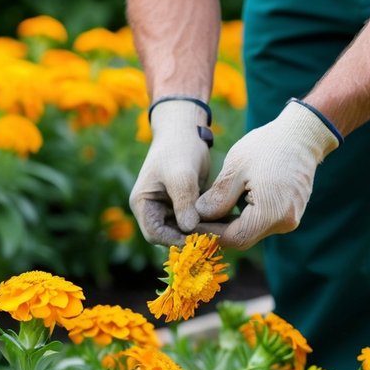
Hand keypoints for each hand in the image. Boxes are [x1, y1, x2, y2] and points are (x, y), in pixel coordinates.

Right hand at [129, 99, 211, 245]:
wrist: (186, 129)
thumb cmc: (178, 148)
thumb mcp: (181, 175)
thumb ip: (183, 202)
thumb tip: (189, 229)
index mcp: (143, 204)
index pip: (154, 234)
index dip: (175, 240)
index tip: (199, 239)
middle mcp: (153, 209)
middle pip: (169, 235)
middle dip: (191, 238)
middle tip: (215, 239)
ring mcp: (169, 207)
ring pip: (184, 230)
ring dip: (202, 232)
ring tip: (223, 232)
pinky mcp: (184, 204)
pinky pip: (195, 221)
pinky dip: (208, 223)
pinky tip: (226, 223)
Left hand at [195, 100, 339, 248]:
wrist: (302, 134)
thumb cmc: (267, 146)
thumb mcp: (236, 168)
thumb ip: (218, 198)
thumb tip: (199, 216)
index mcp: (272, 213)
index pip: (234, 237)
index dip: (210, 233)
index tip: (190, 225)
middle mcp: (285, 222)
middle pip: (244, 237)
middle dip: (218, 229)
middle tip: (196, 217)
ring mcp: (290, 219)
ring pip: (252, 230)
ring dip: (230, 223)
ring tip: (210, 208)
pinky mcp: (291, 213)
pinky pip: (262, 221)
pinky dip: (244, 216)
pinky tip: (230, 202)